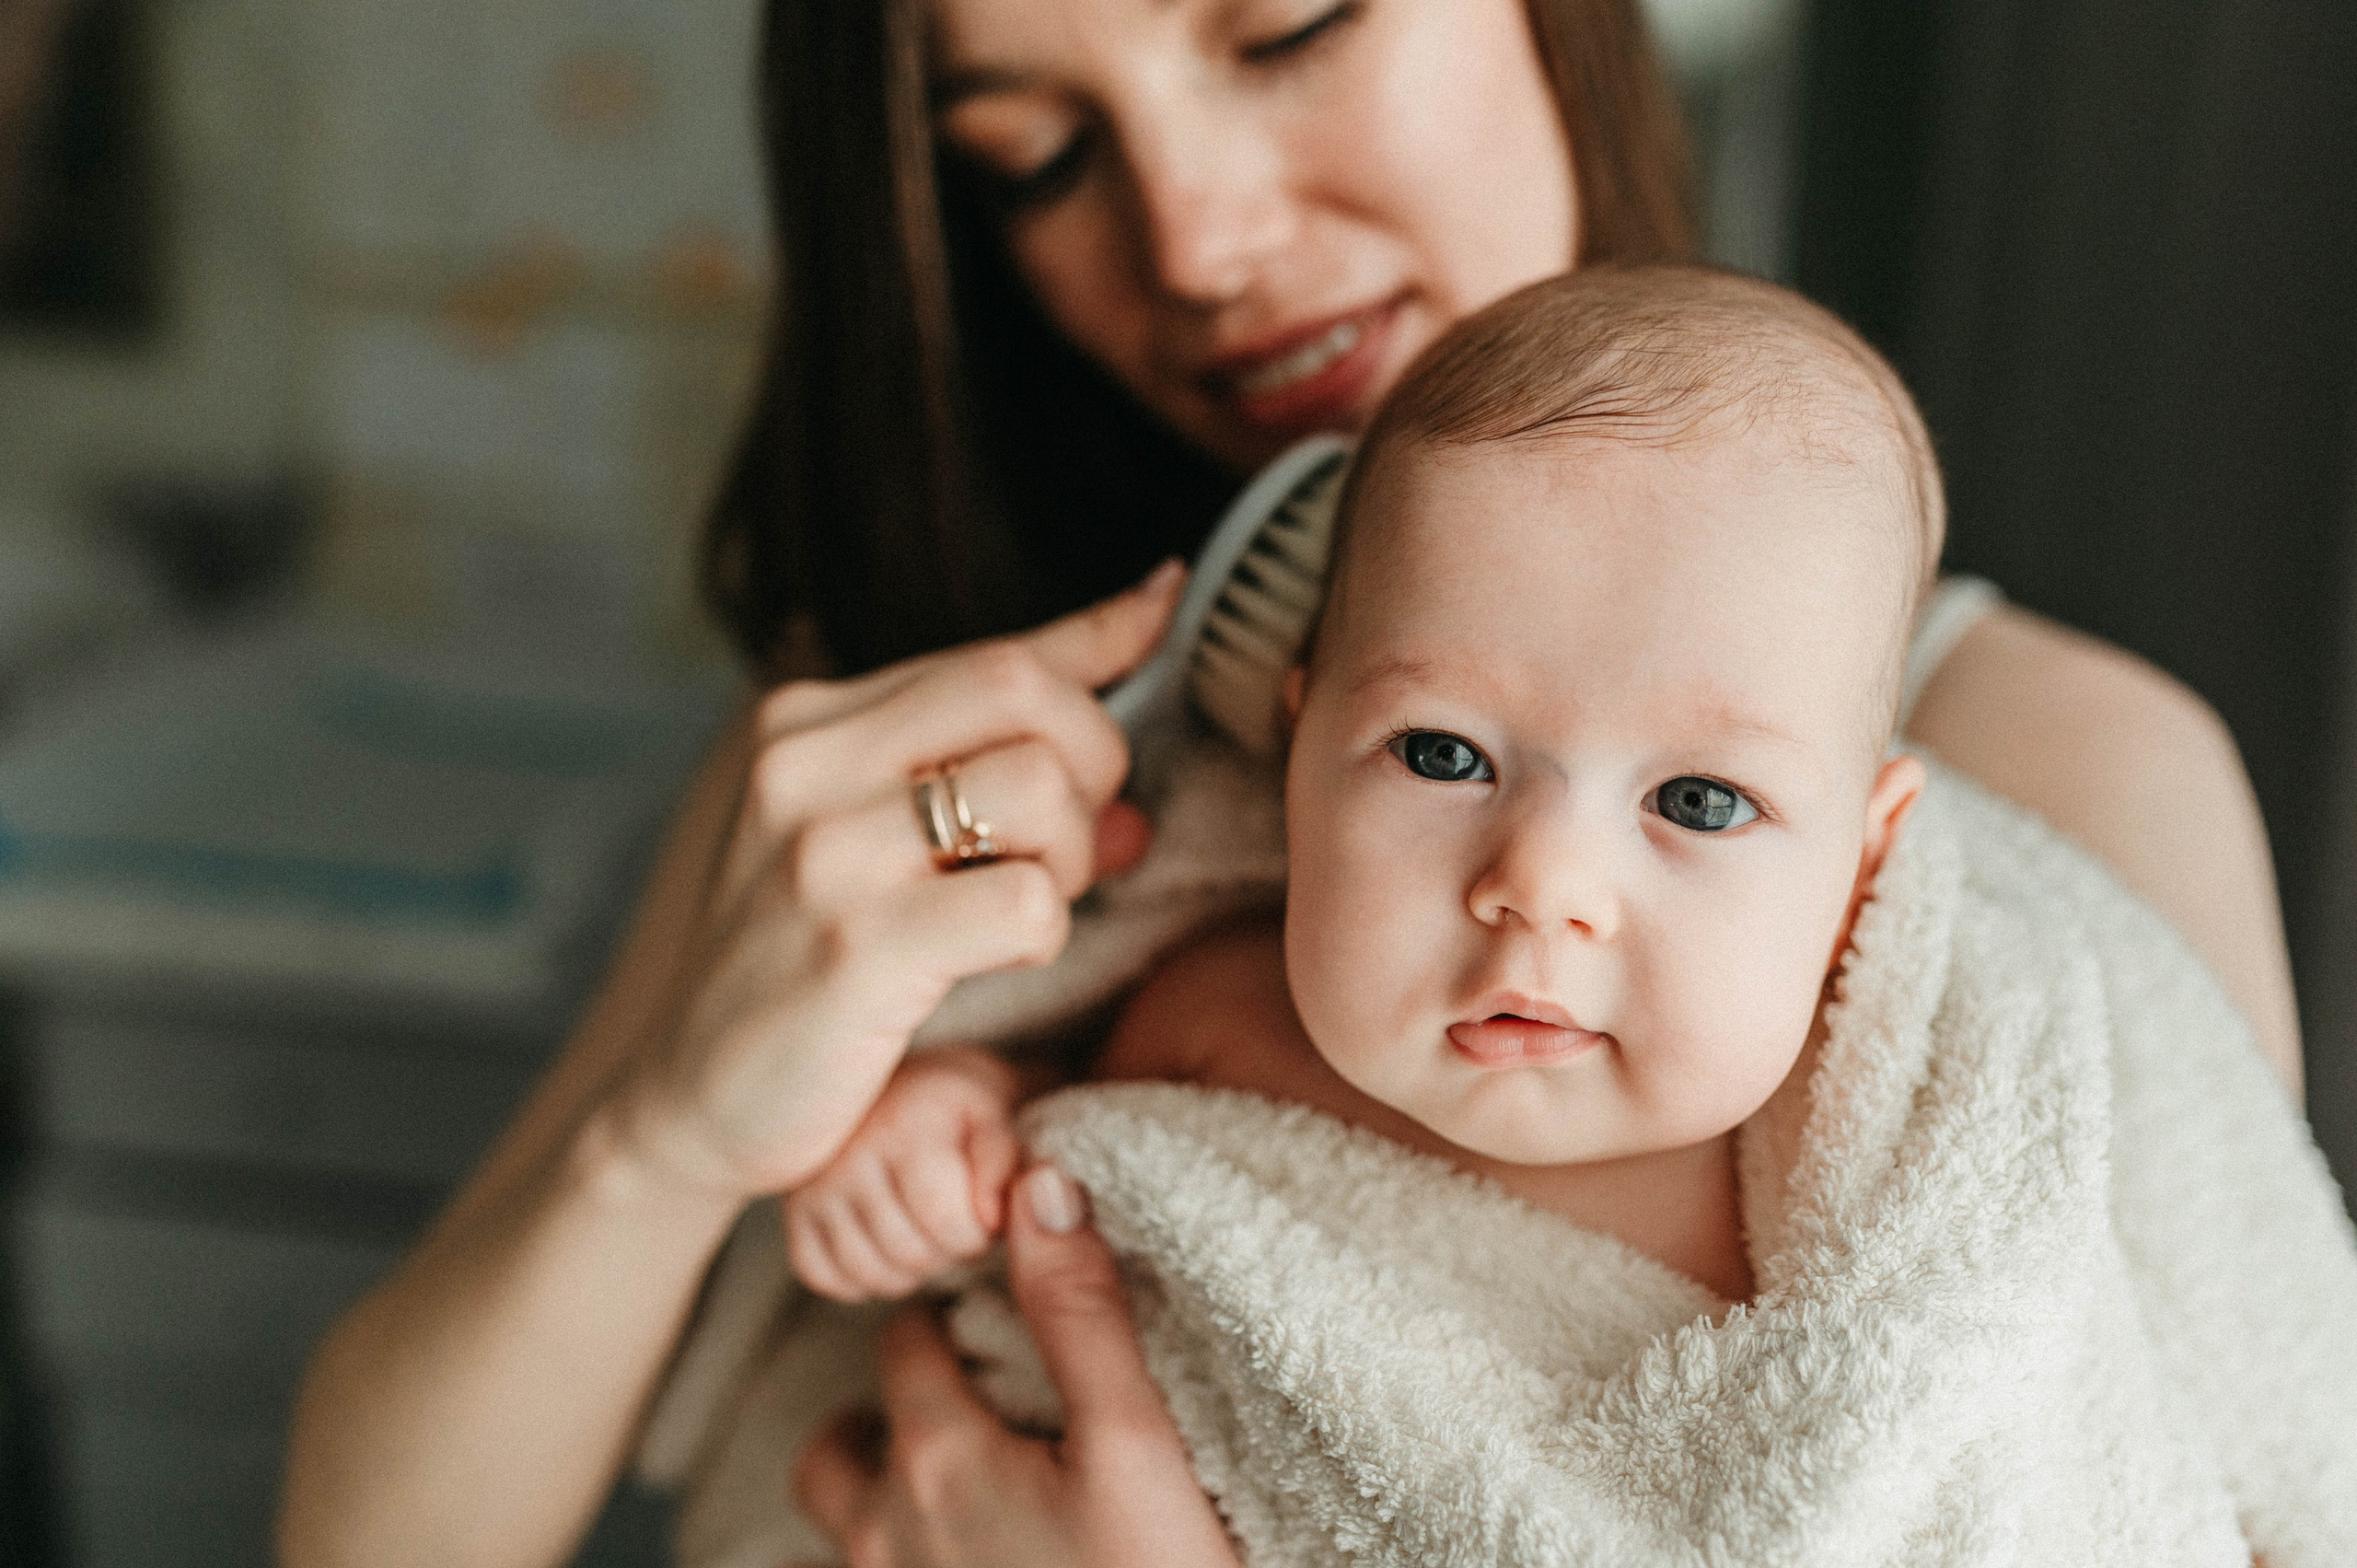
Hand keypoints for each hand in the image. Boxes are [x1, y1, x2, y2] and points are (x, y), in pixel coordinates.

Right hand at [607, 564, 1179, 1202]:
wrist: (692, 1101)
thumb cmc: (805, 964)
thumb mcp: (877, 841)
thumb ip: (991, 772)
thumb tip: (1142, 736)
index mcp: (807, 720)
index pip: (994, 653)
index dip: (1101, 641)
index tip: (1161, 612)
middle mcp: (805, 764)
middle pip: (1026, 694)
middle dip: (1092, 768)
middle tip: (1064, 849)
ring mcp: (824, 854)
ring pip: (1040, 790)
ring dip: (1071, 859)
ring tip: (1025, 907)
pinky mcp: (856, 950)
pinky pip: (1028, 905)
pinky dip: (1046, 934)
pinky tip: (998, 961)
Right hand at [784, 1048, 1024, 1300]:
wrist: (898, 1084)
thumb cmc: (954, 1107)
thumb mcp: (993, 1114)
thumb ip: (1004, 1161)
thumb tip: (992, 1218)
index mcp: (905, 1125)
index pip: (948, 1222)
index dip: (978, 1235)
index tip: (984, 1215)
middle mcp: (848, 1154)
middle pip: (909, 1253)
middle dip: (946, 1253)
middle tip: (954, 1225)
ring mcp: (812, 1186)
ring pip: (868, 1273)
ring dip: (908, 1271)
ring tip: (924, 1233)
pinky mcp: (793, 1213)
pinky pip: (824, 1277)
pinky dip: (858, 1277)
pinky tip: (883, 1244)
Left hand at [794, 1165, 1241, 1567]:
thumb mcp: (1139, 1447)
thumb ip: (1083, 1314)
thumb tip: (1039, 1182)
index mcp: (938, 1461)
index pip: (903, 1342)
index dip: (941, 1314)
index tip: (981, 1310)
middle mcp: (885, 1537)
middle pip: (838, 1443)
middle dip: (887, 1407)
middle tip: (960, 1395)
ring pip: (832, 1535)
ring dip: (867, 1495)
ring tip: (943, 1484)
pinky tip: (939, 1559)